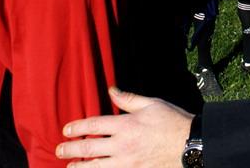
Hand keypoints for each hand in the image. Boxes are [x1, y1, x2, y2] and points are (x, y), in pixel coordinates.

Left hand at [56, 87, 189, 166]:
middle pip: (88, 149)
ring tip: (70, 167)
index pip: (93, 126)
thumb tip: (112, 90)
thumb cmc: (172, 121)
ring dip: (79, 167)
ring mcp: (127, 162)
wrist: (190, 144)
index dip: (76, 127)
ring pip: (95, 167)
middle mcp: (122, 145)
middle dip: (69, 150)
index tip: (66, 130)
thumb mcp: (152, 104)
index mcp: (126, 124)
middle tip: (59, 150)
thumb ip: (129, 99)